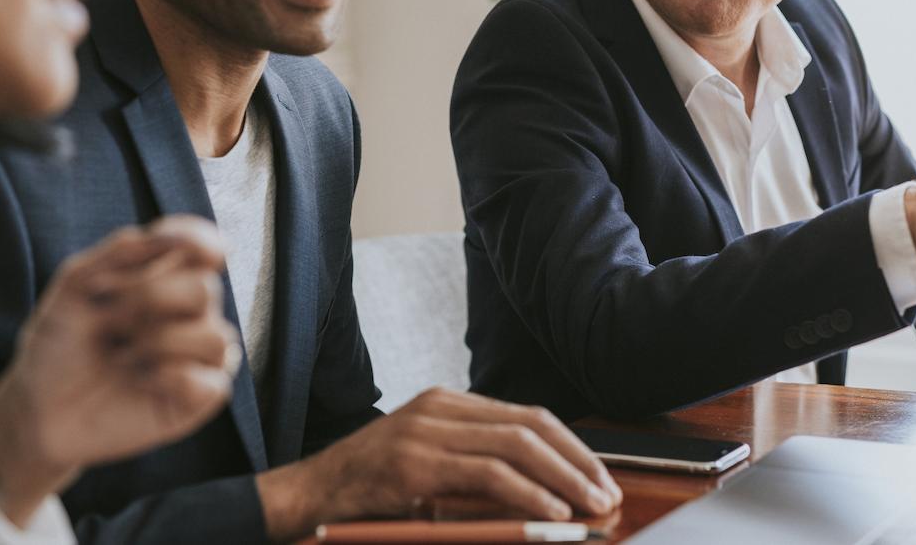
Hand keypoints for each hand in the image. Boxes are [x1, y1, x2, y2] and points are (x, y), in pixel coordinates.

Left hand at [0, 215, 236, 523]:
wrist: (37, 407)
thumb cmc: (59, 344)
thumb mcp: (75, 285)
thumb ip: (120, 252)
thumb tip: (166, 237)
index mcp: (167, 279)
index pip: (205, 247)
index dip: (197, 238)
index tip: (168, 242)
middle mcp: (190, 314)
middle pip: (205, 288)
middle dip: (150, 297)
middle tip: (108, 317)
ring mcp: (197, 357)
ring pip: (214, 336)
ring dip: (157, 343)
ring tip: (120, 357)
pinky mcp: (197, 399)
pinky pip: (214, 382)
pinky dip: (171, 378)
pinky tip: (139, 381)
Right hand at [255, 388, 622, 541]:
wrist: (307, 496)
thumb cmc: (371, 491)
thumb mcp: (429, 467)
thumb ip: (476, 467)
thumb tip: (545, 491)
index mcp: (446, 403)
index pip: (526, 416)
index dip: (570, 447)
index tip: (599, 475)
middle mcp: (439, 406)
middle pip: (529, 425)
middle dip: (576, 461)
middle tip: (607, 492)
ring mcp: (426, 430)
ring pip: (516, 445)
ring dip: (563, 478)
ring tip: (590, 505)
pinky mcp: (415, 462)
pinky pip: (487, 473)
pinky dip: (528, 493)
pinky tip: (552, 513)